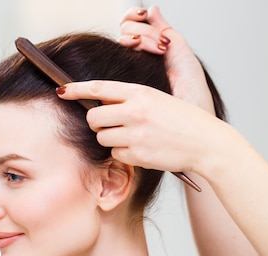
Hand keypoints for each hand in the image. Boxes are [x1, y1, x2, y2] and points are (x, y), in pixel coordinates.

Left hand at [57, 80, 231, 174]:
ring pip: (102, 138)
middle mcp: (135, 112)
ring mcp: (136, 135)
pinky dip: (124, 153)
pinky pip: (116, 155)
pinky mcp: (138, 155)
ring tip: (133, 137)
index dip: (76, 90)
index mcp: (140, 93)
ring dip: (111, 139)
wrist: (206, 143)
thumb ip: (130, 99)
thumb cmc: (182, 120)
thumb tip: (100, 104)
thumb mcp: (157, 99)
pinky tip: (142, 149)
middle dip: (97, 123)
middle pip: (93, 118)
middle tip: (110, 124)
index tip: (62, 91)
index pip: (99, 89)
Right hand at [119, 5, 213, 112]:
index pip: (132, 25)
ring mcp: (128, 74)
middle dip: (142, 30)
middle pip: (125, 30)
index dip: (134, 16)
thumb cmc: (191, 89)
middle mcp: (137, 59)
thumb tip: (152, 9)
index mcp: (150, 49)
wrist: (190, 112)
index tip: (143, 15)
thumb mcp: (180, 50)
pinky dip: (125, 51)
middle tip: (159, 43)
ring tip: (157, 50)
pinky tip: (140, 54)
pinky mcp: (122, 88)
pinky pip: (113, 64)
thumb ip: (163, 28)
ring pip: (119, 43)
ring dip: (137, 38)